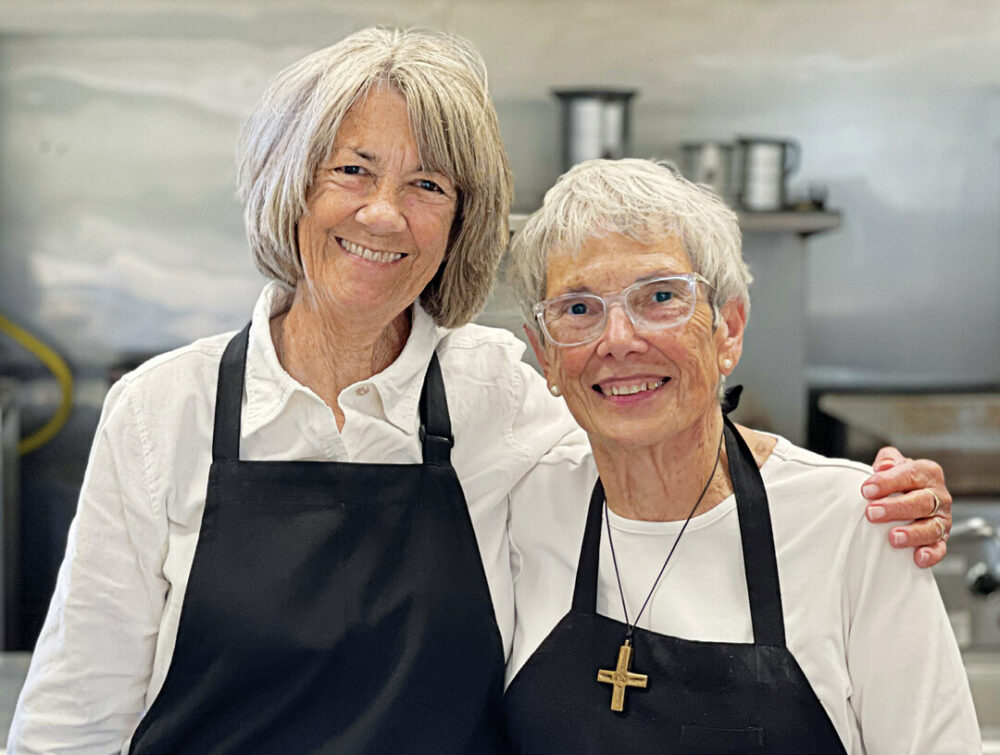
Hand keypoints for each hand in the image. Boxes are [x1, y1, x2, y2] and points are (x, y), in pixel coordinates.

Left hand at [861, 446, 950, 567]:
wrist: (907, 497)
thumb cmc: (897, 481)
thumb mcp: (892, 464)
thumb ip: (888, 460)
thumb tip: (884, 466)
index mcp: (927, 473)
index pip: (910, 474)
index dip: (888, 482)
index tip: (867, 490)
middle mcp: (938, 496)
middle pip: (922, 501)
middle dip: (896, 508)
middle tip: (872, 513)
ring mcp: (941, 519)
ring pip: (932, 527)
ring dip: (912, 534)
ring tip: (893, 538)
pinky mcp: (941, 539)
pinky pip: (940, 548)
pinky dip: (931, 554)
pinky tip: (918, 558)